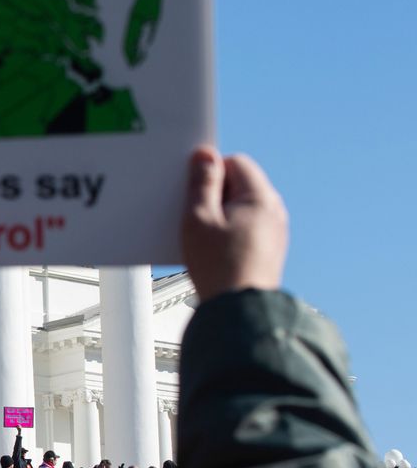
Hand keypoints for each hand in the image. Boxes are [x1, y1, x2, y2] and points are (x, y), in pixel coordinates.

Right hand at [182, 147, 287, 301]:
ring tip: (203, 237)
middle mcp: (274, 212)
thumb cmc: (219, 267)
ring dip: (221, 216)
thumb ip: (202, 183)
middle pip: (240, 186)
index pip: (236, 163)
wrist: (238, 312)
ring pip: (242, 208)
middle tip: (194, 215)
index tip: (192, 189)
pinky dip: (229, 233)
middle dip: (215, 195)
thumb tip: (205, 156)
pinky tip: (214, 251)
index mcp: (260, 198)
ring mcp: (275, 232)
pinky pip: (247, 229)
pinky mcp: (269, 251)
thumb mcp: (199, 218)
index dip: (210, 172)